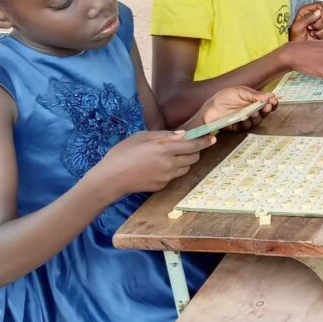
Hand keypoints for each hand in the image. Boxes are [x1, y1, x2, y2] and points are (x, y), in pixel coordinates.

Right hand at [93, 131, 214, 198]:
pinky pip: (174, 175)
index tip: (212, 138)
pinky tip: (158, 166)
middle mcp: (169, 164)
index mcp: (165, 150)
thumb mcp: (141, 137)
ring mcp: (167, 177)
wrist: (110, 179)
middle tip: (187, 145)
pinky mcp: (162, 186)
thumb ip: (164, 135)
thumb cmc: (122, 154)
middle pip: (193, 157)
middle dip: (194, 150)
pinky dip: (173, 169)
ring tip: (170, 155)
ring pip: (186, 168)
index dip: (204, 141)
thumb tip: (182, 135)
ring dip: (185, 161)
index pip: (192, 145)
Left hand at [199, 86, 278, 132]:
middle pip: (265, 112)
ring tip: (253, 112)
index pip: (267, 102)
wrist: (210, 108)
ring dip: (257, 116)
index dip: (272, 102)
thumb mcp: (240, 92)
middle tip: (267, 106)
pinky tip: (244, 117)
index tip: (273, 101)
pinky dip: (247, 122)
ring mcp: (247, 119)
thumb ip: (255, 94)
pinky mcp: (240, 127)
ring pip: (258, 120)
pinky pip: (247, 126)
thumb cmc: (224, 97)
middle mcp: (252, 110)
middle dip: (268, 109)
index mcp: (254, 100)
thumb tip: (271, 95)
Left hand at [290, 2, 322, 41]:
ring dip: (320, 31)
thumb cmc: (295, 38)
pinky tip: (315, 37)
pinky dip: (322, 35)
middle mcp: (314, 15)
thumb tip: (319, 12)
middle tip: (310, 28)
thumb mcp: (297, 27)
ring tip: (311, 34)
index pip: (320, 4)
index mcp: (306, 11)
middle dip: (320, 23)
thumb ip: (307, 18)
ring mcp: (320, 23)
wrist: (298, 50)